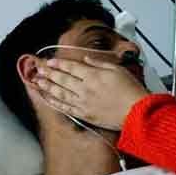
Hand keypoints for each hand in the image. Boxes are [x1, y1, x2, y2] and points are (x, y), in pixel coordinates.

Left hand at [36, 56, 150, 129]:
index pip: (71, 67)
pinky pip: (66, 108)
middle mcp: (85, 89)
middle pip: (62, 79)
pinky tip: (48, 99)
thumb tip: (86, 59)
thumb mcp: (118, 70)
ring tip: (38, 82)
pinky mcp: (85, 115)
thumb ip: (99, 64)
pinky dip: (55, 103)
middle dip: (49, 73)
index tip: (50, 61)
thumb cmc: (131, 91)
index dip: (59, 63)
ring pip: (60, 93)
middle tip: (39, 70)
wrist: (137, 112)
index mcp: (93, 76)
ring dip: (48, 87)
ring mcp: (83, 103)